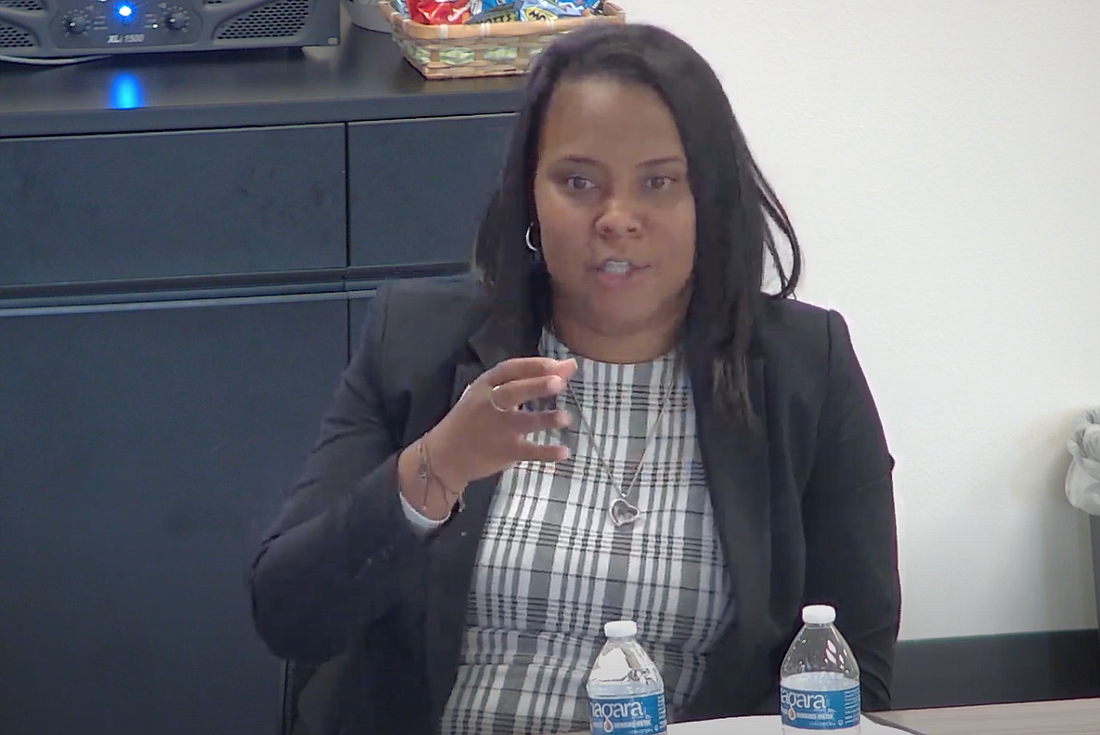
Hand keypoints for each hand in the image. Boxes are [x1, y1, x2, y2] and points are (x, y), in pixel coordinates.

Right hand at [426, 356, 577, 488]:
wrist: (444, 456)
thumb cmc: (471, 420)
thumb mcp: (484, 394)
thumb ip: (521, 381)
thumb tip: (563, 367)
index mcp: (484, 386)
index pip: (509, 370)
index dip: (533, 365)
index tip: (558, 364)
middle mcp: (489, 404)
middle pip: (513, 392)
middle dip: (536, 385)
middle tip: (560, 382)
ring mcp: (496, 430)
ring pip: (522, 422)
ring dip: (544, 419)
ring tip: (566, 418)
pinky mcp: (503, 452)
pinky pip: (528, 451)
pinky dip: (546, 452)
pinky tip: (565, 451)